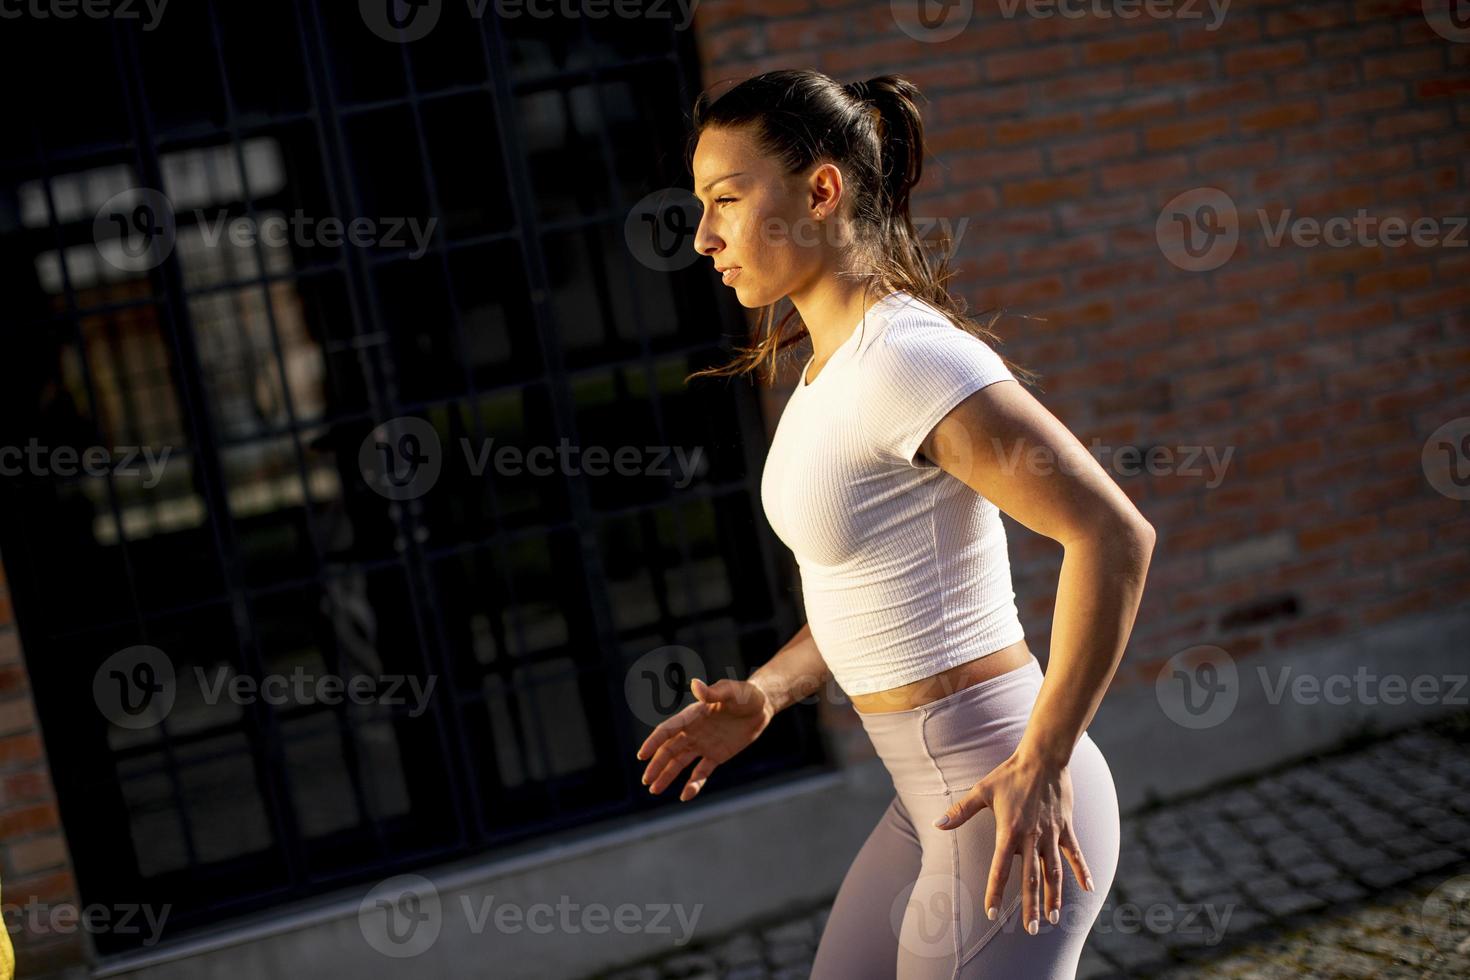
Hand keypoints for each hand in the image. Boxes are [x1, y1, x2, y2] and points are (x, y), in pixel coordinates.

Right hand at [635, 677, 773, 801]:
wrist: (762, 706)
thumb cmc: (745, 694)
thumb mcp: (730, 692)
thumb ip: (712, 692)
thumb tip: (695, 684)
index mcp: (692, 716)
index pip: (668, 730)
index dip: (654, 742)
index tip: (642, 755)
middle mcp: (693, 732)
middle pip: (669, 750)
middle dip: (657, 765)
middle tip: (646, 781)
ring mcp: (703, 745)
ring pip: (680, 763)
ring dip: (667, 776)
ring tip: (654, 790)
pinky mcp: (716, 756)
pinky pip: (701, 772)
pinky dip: (693, 784)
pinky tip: (685, 796)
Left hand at [931, 752, 1094, 935]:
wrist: (1042, 758)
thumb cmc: (1009, 774)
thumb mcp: (981, 790)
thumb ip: (960, 811)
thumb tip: (937, 824)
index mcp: (1009, 831)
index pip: (1000, 869)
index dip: (995, 892)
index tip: (991, 913)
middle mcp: (1032, 837)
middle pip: (1031, 878)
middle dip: (1031, 906)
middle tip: (1032, 930)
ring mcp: (1052, 834)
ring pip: (1054, 872)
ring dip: (1055, 895)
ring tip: (1054, 918)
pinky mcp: (1066, 827)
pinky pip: (1076, 854)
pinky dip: (1083, 871)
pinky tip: (1090, 889)